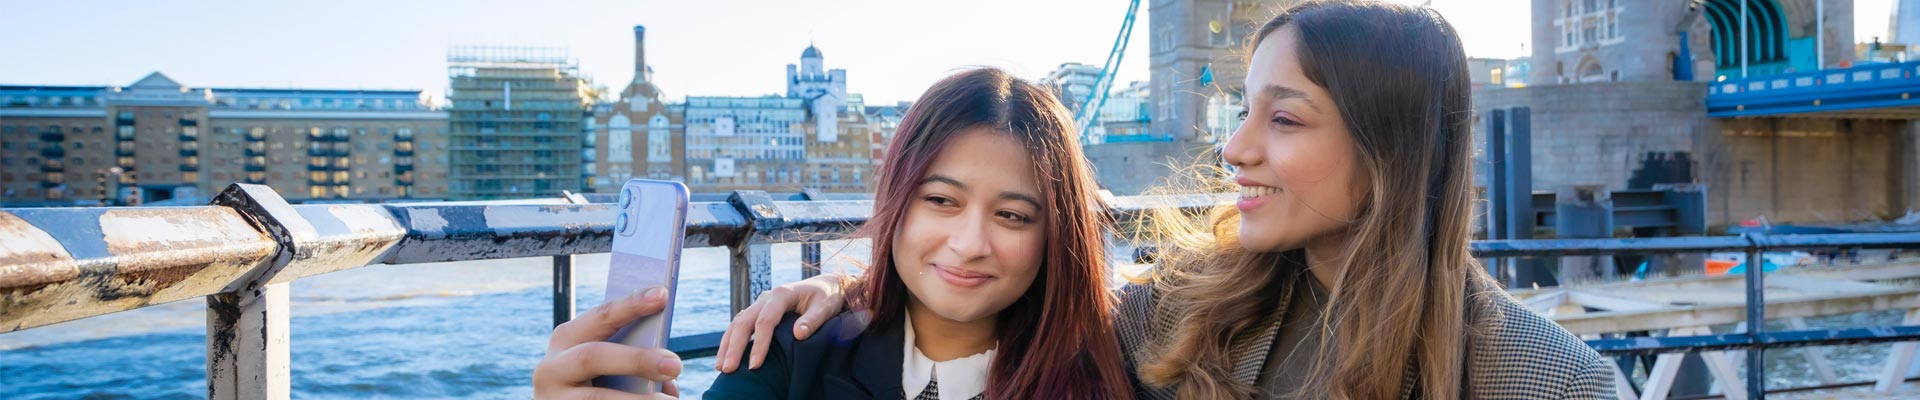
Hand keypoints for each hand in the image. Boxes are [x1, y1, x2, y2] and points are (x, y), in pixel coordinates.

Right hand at [533, 287, 683, 398]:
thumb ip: (631, 361)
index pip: (602, 316)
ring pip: (597, 398)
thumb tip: (669, 384)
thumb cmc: (593, 382)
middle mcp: (552, 366)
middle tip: (675, 365)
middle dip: (637, 360)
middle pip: (593, 356)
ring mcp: (552, 397)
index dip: (632, 304)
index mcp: (568, 339)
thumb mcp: (603, 365)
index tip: (662, 295)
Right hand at [714, 273, 848, 372]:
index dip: (759, 344)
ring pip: (737, 323)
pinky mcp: (760, 312)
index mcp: (782, 294)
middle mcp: (767, 297)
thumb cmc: (828, 297)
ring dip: (727, 345)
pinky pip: (740, 325)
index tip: (755, 366)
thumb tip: (798, 334)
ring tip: (720, 367)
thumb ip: (813, 320)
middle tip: (728, 370)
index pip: (765, 321)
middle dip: (734, 347)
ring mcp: (761, 304)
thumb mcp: (826, 307)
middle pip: (744, 322)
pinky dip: (731, 340)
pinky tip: (726, 356)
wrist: (826, 285)